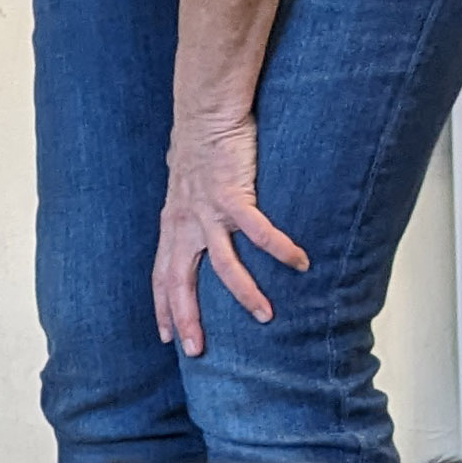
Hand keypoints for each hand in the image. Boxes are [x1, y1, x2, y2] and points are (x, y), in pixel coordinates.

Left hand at [154, 116, 308, 356]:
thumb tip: (193, 225)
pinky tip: (300, 264)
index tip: (167, 337)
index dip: (163, 307)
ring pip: (222, 265)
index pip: (162, 275)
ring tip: (265, 317)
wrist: (205, 111)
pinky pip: (258, 231)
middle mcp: (185, 224)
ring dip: (244, 295)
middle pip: (181, 281)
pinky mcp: (233, 195)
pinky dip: (279, 249)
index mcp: (173, 225)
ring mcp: (208, 212)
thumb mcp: (185, 188)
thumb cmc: (200, 146)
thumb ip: (188, 212)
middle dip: (187, 318)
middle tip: (197, 351)